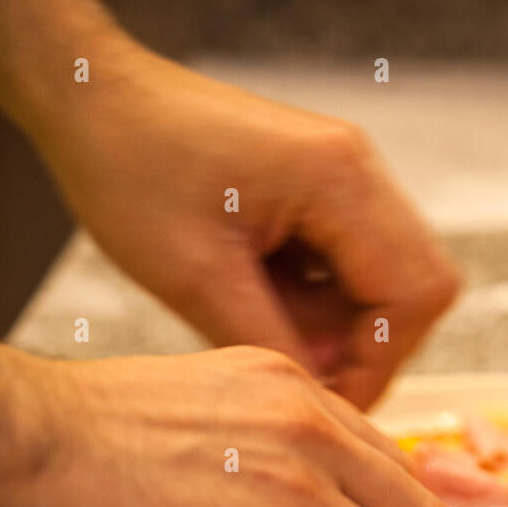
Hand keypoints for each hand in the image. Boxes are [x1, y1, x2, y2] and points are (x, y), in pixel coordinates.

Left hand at [36, 48, 459, 407]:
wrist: (92, 100)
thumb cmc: (128, 168)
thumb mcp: (196, 277)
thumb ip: (271, 344)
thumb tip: (322, 406)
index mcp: (339, 178)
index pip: (415, 293)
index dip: (383, 362)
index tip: (333, 406)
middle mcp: (356, 169)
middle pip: (416, 287)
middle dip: (369, 348)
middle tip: (307, 381)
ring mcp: (340, 177)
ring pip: (382, 282)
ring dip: (337, 328)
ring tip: (264, 336)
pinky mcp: (316, 191)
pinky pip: (345, 267)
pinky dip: (315, 304)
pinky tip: (257, 308)